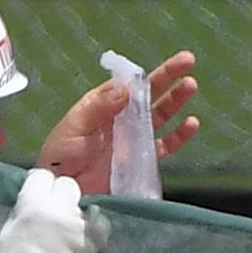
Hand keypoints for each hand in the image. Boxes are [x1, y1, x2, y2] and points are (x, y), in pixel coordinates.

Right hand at [0, 161, 99, 252]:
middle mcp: (61, 206)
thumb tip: (33, 201)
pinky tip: (88, 232)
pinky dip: (95, 225)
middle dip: (60, 194)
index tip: (37, 194)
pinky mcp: (95, 239)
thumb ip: (24, 209)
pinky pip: (100, 222)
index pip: (42, 176)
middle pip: (67, 185)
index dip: (40, 185)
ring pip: (83, 205)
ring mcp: (80, 222)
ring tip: (69, 228)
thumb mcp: (10, 228)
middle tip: (54, 208)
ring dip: (75, 213)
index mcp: (34, 201)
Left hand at [35, 50, 199, 186]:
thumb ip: (100, 107)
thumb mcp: (74, 125)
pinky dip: (179, 136)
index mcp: (103, 104)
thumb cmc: (60, 156)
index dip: (145, 73)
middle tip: (188, 60)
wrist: (63, 192)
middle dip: (168, 77)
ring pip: (160, 115)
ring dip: (176, 100)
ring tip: (191, 85)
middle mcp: (121, 118)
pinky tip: (191, 124)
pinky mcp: (141, 161)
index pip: (128, 84)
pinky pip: (165, 147)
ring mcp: (133, 139)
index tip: (160, 65)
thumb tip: (126, 89)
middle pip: (149, 94)